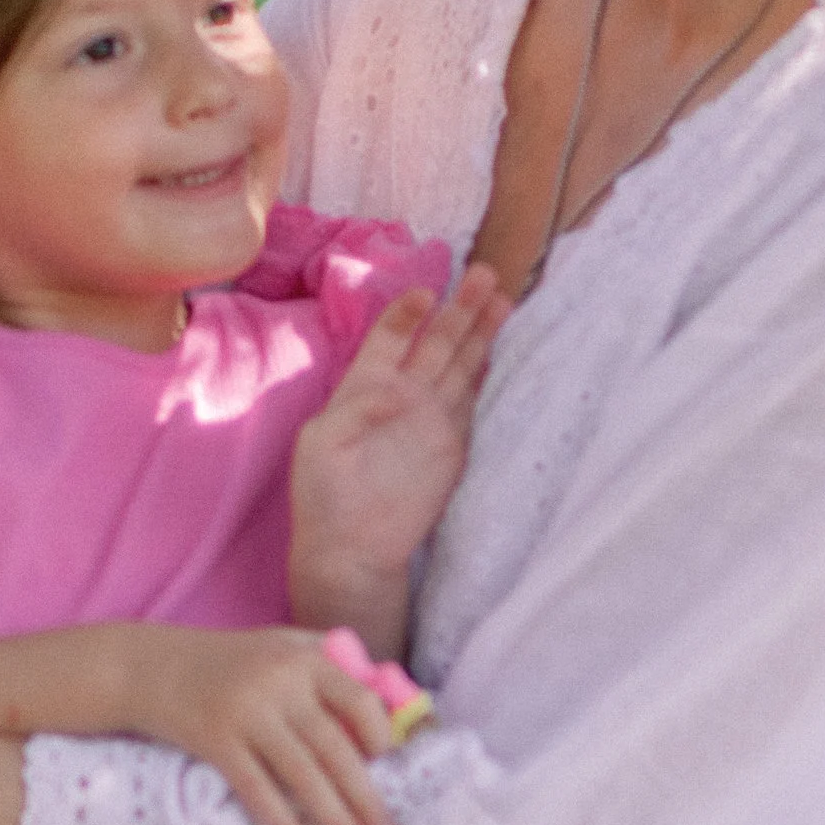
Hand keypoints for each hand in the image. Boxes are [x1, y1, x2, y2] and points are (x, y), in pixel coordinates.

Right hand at [131, 627, 397, 824]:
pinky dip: (282, 821)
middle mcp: (279, 683)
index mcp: (303, 658)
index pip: (359, 699)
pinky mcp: (216, 741)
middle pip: (336, 748)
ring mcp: (246, 713)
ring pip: (302, 775)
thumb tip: (387, 712)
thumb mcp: (281, 644)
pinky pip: (257, 790)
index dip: (379, 734)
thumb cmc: (229, 661)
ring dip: (334, 817)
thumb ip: (329, 667)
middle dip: (366, 797)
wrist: (151, 666)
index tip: (384, 762)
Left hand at [289, 265, 507, 650]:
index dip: (408, 314)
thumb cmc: (324, 496)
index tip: (427, 292)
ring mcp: (429, 421)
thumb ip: (355, 408)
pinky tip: (496, 354)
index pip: (391, 338)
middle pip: (436, 343)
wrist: (350, 549)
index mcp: (363, 387)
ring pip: (459, 367)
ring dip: (480, 335)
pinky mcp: (451, 448)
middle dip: (461, 310)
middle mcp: (402, 396)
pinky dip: (485, 380)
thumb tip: (394, 389)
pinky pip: (472, 405)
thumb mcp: (322, 443)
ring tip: (502, 298)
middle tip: (485, 274)